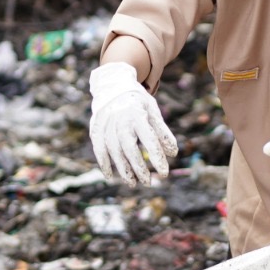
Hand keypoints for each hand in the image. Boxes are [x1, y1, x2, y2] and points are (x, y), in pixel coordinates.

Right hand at [88, 62, 177, 184]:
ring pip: (114, 151)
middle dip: (139, 168)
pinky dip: (104, 164)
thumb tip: (173, 153)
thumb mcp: (153, 111)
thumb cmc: (137, 102)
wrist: (112, 85)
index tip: (164, 173)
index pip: (149, 139)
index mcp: (138, 114)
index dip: (157, 157)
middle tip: (148, 183)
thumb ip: (162, 132)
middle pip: (129, 148)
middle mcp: (120, 120)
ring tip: (133, 183)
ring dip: (123, 170)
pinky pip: (99, 149)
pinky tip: (111, 176)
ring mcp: (106, 124)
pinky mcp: (96, 129)